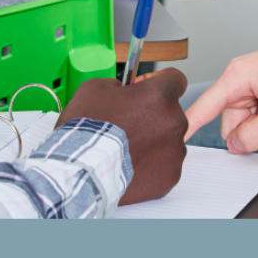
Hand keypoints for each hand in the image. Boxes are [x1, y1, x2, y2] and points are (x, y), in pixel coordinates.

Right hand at [59, 68, 187, 204]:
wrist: (82, 169)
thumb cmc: (88, 130)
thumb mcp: (94, 88)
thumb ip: (117, 85)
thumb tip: (124, 92)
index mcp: (159, 96)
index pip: (175, 79)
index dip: (158, 81)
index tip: (144, 89)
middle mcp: (174, 122)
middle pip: (170, 113)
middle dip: (151, 116)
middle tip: (126, 125)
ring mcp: (175, 152)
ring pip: (168, 142)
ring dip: (151, 142)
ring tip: (124, 150)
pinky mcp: (169, 177)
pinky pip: (164, 167)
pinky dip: (150, 166)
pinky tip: (129, 166)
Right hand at [183, 29, 257, 152]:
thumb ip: (256, 133)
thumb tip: (236, 146)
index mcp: (238, 76)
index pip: (203, 107)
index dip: (188, 125)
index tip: (173, 138)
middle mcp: (240, 75)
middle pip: (230, 120)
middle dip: (250, 130)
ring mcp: (253, 80)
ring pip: (245, 118)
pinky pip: (257, 111)